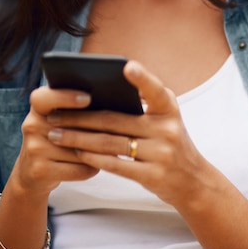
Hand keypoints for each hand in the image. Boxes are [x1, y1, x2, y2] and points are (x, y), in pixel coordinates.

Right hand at [10, 86, 99, 196]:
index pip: (45, 97)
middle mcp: (32, 125)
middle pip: (70, 126)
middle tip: (116, 131)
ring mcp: (34, 149)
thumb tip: (110, 103)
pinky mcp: (40, 170)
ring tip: (109, 150)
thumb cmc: (55, 138)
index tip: (87, 98)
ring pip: (78, 150)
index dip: (66, 97)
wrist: (31, 173)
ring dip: (97, 152)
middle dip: (95, 130)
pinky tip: (95, 165)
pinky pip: (77, 168)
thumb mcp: (57, 119)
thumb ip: (75, 110)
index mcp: (38, 107)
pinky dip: (91, 168)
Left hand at [45, 60, 207, 209]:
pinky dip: (93, 158)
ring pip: (110, 143)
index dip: (141, 78)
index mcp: (169, 108)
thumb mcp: (166, 117)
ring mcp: (161, 154)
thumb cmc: (170, 141)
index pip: (154, 89)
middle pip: (115, 120)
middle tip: (54, 114)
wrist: (194, 182)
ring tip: (56, 134)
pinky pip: (116, 164)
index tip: (126, 66)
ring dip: (78, 138)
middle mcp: (167, 129)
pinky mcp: (152, 176)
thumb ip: (143, 101)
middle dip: (80, 117)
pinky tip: (76, 152)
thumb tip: (102, 88)